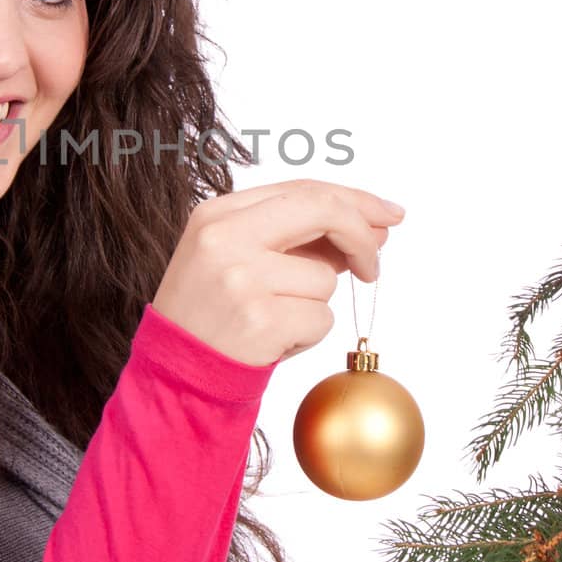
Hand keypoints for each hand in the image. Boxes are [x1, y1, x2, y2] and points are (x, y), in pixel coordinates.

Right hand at [151, 178, 405, 366]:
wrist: (175, 373)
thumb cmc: (210, 314)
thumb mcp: (237, 259)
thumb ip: (297, 238)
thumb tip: (372, 228)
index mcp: (218, 214)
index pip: (303, 189)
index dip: (354, 200)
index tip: (386, 213)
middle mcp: (226, 237)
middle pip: (323, 211)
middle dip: (361, 236)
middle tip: (373, 266)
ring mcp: (242, 278)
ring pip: (325, 279)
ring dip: (314, 304)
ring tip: (272, 319)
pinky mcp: (261, 320)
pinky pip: (322, 319)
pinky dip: (308, 334)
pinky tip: (273, 340)